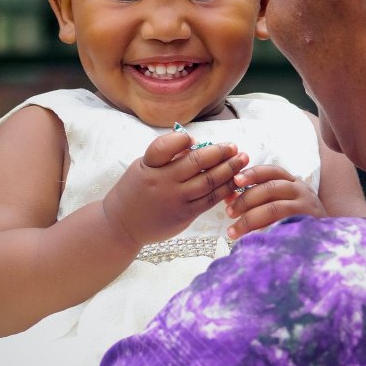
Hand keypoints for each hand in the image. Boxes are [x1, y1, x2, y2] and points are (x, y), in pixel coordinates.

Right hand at [103, 129, 247, 248]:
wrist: (122, 225)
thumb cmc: (135, 191)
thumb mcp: (142, 167)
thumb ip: (165, 156)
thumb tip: (195, 144)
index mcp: (148, 165)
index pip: (164, 146)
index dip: (182, 140)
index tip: (196, 140)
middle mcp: (162, 181)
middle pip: (195, 162)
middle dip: (219, 152)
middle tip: (234, 146)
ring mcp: (175, 199)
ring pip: (208, 181)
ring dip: (229, 169)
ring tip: (242, 159)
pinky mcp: (184, 214)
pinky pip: (209, 199)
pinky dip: (225, 189)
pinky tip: (235, 181)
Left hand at [224, 164, 325, 238]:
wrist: (328, 239)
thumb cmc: (297, 219)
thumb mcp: (280, 202)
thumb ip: (258, 198)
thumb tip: (229, 197)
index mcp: (292, 182)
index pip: (271, 171)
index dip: (252, 173)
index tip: (235, 180)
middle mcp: (301, 191)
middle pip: (270, 188)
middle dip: (246, 199)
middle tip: (229, 212)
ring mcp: (307, 208)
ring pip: (274, 208)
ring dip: (250, 219)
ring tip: (233, 231)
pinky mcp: (308, 226)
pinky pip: (283, 227)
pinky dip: (265, 232)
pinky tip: (253, 240)